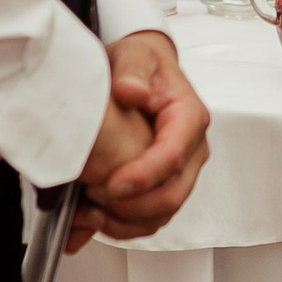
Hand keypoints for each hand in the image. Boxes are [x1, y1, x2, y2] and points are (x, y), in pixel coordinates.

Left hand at [69, 31, 210, 251]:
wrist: (143, 72)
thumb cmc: (142, 65)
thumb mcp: (135, 55)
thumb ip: (133, 70)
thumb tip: (132, 89)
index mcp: (189, 116)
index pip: (174, 154)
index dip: (145, 176)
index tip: (113, 185)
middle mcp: (192, 148)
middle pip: (173, 193)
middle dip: (133, 206)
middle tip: (94, 200)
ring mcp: (181, 171)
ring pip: (162, 213)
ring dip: (126, 222)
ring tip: (89, 214)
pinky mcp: (165, 185)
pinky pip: (151, 218)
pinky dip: (124, 226)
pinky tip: (94, 220)